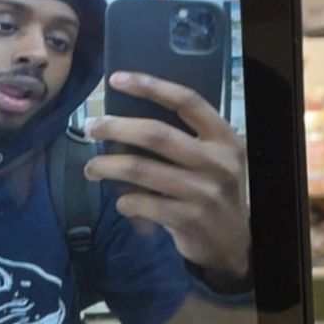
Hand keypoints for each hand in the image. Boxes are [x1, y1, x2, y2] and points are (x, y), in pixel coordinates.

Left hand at [84, 72, 250, 280]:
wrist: (233, 244)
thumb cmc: (213, 192)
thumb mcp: (211, 160)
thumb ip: (182, 140)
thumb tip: (124, 121)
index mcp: (224, 138)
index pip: (186, 101)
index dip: (149, 86)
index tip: (116, 79)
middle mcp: (217, 161)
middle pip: (155, 133)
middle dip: (115, 127)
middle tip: (91, 127)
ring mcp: (204, 191)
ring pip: (141, 169)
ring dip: (107, 166)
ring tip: (91, 168)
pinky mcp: (188, 219)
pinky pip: (142, 203)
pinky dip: (124, 201)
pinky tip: (122, 201)